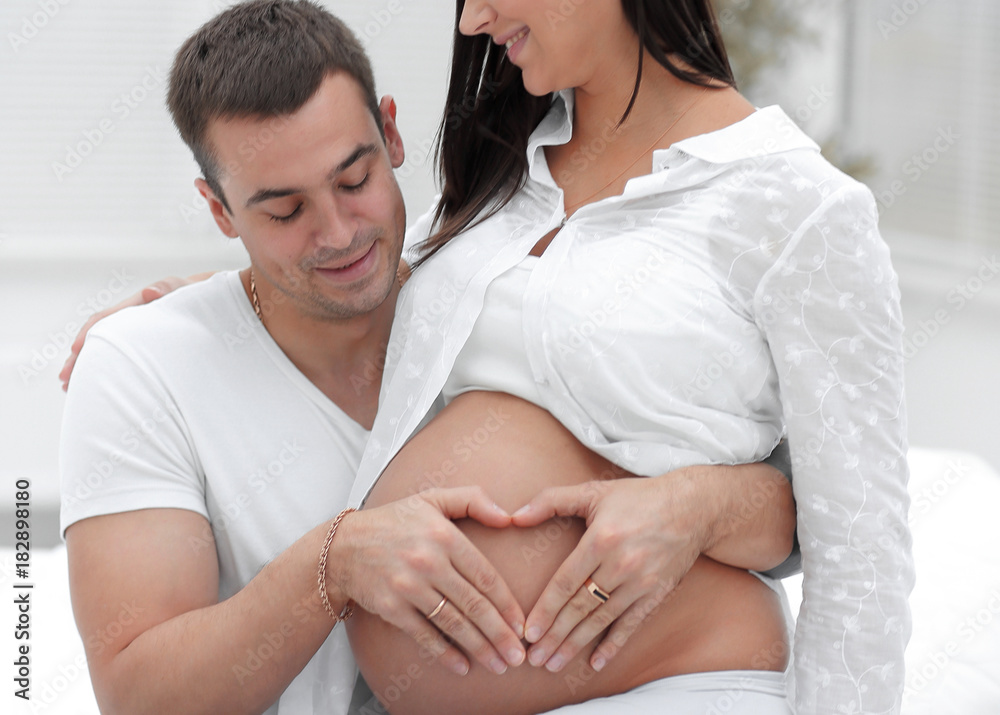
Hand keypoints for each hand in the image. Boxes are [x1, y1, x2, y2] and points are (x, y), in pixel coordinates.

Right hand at [59, 273, 213, 389]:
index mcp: (133, 307)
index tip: (75, 349)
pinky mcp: (137, 346)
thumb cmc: (189, 295)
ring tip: (70, 387)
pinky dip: (103, 369)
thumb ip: (168, 289)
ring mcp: (130, 334)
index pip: (104, 319)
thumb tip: (150, 292)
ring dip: (85, 366)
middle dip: (78, 357)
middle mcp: (126, 320)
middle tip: (65, 378)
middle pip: (95, 338)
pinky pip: (116, 357)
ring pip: (102, 350)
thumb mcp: (181, 290)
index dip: (88, 334)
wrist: (200, 302)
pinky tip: (94, 386)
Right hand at [334, 487, 526, 675]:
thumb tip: (508, 516)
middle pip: (474, 604)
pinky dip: (445, 653)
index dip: (507, 603)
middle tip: (519, 656)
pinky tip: (463, 666)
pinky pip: (424, 634)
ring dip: (480, 647)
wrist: (342, 547)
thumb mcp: (432, 499)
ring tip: (500, 664)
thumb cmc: (393, 522)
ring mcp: (408, 586)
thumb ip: (472, 500)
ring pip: (453, 623)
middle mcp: (428, 561)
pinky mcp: (391, 607)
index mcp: (444, 535)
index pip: (485, 575)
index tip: (522, 623)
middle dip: (500, 633)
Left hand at [510, 474, 709, 673]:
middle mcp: (620, 564)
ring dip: (576, 644)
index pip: (565, 583)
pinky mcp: (656, 593)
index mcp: (601, 539)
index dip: (545, 610)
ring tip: (554, 664)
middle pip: (580, 607)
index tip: (528, 631)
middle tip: (534, 658)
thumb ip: (551, 500)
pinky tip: (596, 661)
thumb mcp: (594, 491)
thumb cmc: (638, 497)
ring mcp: (640, 582)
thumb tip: (515, 516)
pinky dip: (613, 644)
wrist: (694, 507)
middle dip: (555, 636)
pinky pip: (630, 624)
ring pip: (601, 619)